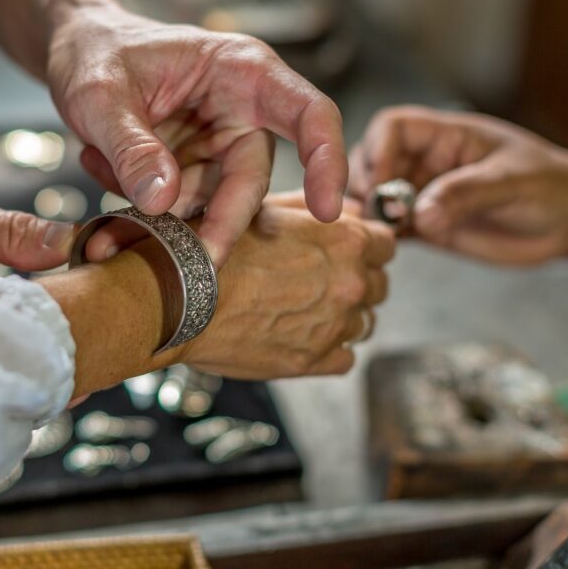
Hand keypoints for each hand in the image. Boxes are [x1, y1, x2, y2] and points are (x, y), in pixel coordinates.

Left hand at [47, 7, 346, 265]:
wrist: (74, 53)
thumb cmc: (96, 51)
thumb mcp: (101, 93)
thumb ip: (131, 146)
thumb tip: (164, 201)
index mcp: (241, 72)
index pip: (309, 113)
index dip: (327, 161)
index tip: (326, 210)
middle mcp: (239, 113)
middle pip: (251, 180)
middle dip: (219, 223)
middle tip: (190, 261)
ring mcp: (215, 147)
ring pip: (210, 206)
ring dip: (163, 225)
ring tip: (106, 209)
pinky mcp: (190, 174)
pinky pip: (178, 212)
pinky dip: (141, 221)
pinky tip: (103, 196)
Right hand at [174, 203, 394, 378]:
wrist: (180, 294)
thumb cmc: (214, 246)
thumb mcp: (265, 207)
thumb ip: (314, 210)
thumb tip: (345, 209)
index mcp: (344, 240)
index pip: (386, 244)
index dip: (367, 246)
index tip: (351, 252)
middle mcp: (349, 283)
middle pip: (378, 285)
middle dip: (356, 282)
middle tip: (319, 282)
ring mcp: (335, 325)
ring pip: (363, 322)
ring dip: (341, 316)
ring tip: (302, 310)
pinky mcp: (315, 360)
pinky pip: (344, 357)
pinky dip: (328, 349)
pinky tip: (298, 335)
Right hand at [349, 106, 567, 264]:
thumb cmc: (554, 186)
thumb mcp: (514, 184)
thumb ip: (466, 195)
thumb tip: (419, 215)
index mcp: (447, 136)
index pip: (392, 127)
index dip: (378, 152)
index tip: (381, 186)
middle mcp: (427, 162)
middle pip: (371, 161)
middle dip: (365, 187)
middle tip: (378, 217)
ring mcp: (424, 195)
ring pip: (374, 197)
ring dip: (368, 215)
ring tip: (378, 235)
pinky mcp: (427, 227)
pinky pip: (390, 229)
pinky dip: (379, 237)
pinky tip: (385, 248)